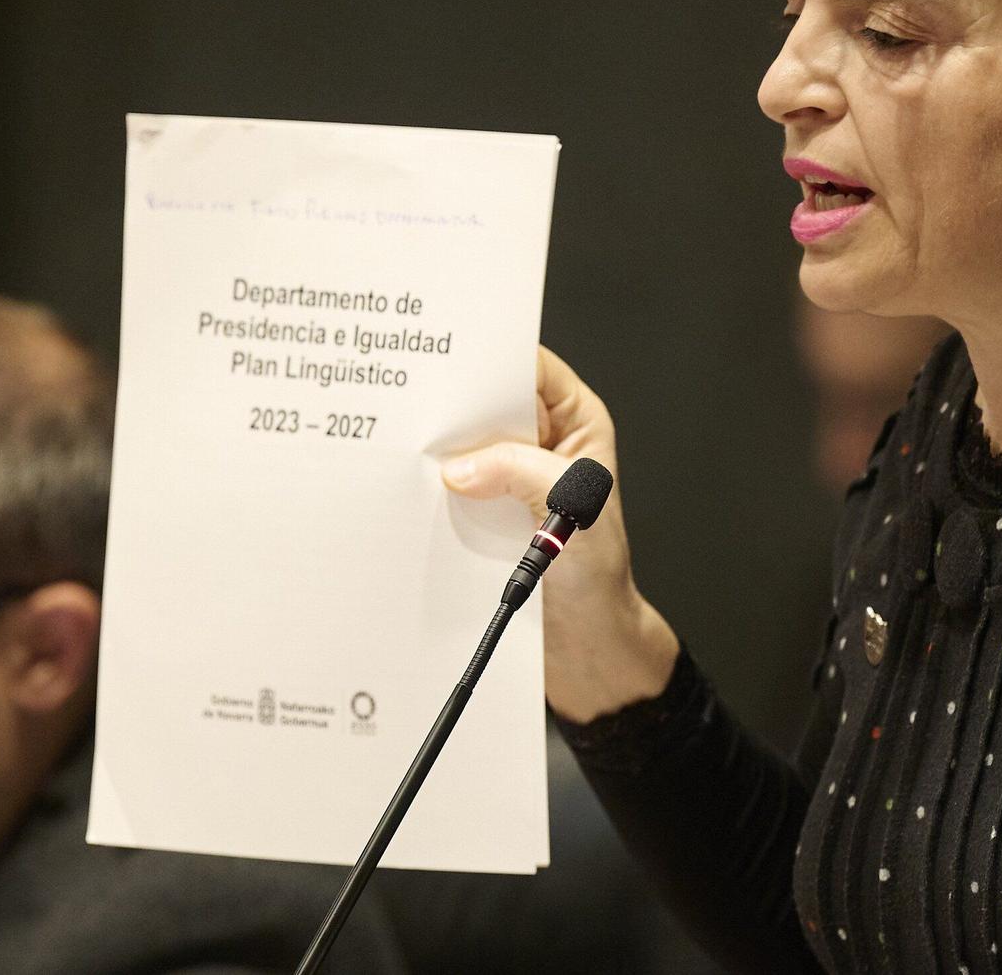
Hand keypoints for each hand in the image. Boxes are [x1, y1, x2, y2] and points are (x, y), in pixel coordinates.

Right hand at [442, 346, 677, 721]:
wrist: (584, 645)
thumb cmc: (598, 574)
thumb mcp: (570, 509)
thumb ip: (519, 473)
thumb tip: (459, 465)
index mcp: (576, 422)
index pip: (532, 368)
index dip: (495, 358)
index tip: (453, 356)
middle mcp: (541, 443)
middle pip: (491, 404)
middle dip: (456, 405)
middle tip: (416, 403)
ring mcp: (509, 479)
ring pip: (466, 446)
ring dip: (439, 451)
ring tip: (403, 445)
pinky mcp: (482, 514)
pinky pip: (450, 489)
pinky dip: (430, 490)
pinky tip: (405, 488)